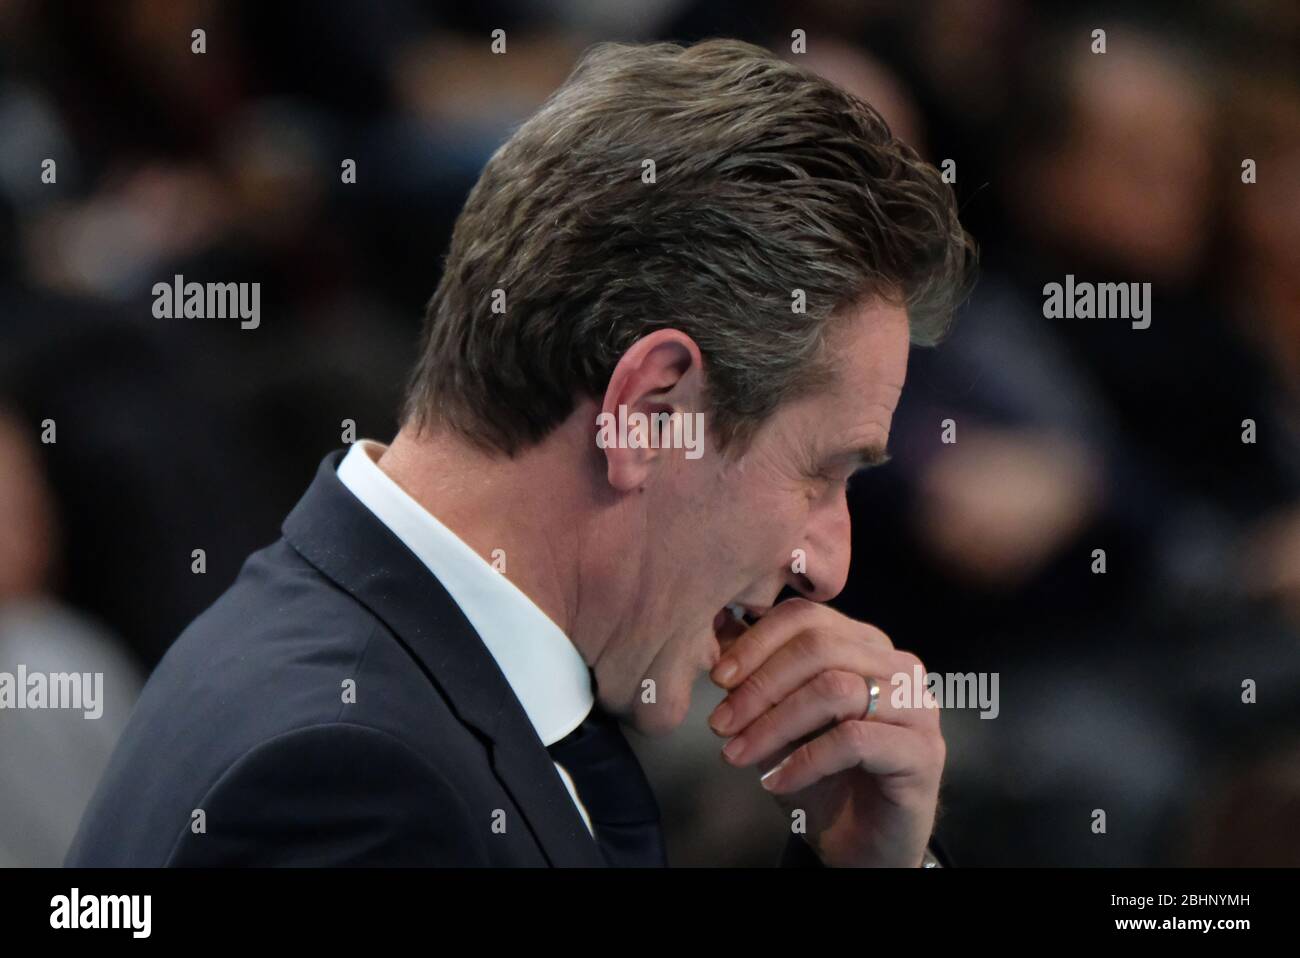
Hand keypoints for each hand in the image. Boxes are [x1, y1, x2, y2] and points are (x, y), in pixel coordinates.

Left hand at [708, 599, 943, 866]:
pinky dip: (804, 761)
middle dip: (760, 685)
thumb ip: (758, 679)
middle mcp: (898, 666)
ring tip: (738, 754)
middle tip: (721, 723)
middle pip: (820, 646)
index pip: (808, 617)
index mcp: (865, 645)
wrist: (860, 845)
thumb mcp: (778, 721)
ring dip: (775, 724)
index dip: (757, 643)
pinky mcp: (923, 752)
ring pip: (835, 689)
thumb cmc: (821, 777)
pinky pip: (853, 740)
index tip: (718, 678)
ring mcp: (917, 706)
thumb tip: (718, 635)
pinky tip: (776, 782)